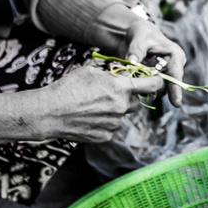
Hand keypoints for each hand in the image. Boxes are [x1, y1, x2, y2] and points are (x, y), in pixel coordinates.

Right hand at [34, 63, 163, 143]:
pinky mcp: (105, 136)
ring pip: (122, 115)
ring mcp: (114, 124)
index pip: (152, 85)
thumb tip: (119, 77)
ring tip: (94, 106)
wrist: (49, 113)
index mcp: (120, 88)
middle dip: (129, 97)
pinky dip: (105, 122)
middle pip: (137, 102)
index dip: (157, 81)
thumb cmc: (67, 88)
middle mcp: (121, 107)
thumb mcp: (90, 71)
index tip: (158, 80)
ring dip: (115, 110)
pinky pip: (111, 127)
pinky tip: (89, 117)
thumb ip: (110, 75)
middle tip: (114, 93)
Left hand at [123, 20, 186, 106]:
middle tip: (139, 85)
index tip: (176, 103)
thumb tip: (132, 62)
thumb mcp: (140, 38)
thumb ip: (136, 50)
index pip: (176, 75)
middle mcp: (172, 68)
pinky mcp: (155, 81)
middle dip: (153, 87)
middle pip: (167, 85)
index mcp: (175, 56)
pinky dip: (139, 85)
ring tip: (131, 76)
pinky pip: (148, 88)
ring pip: (156, 89)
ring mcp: (164, 76)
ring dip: (144, 86)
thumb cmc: (142, 33)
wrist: (136, 37)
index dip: (176, 89)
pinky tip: (130, 78)